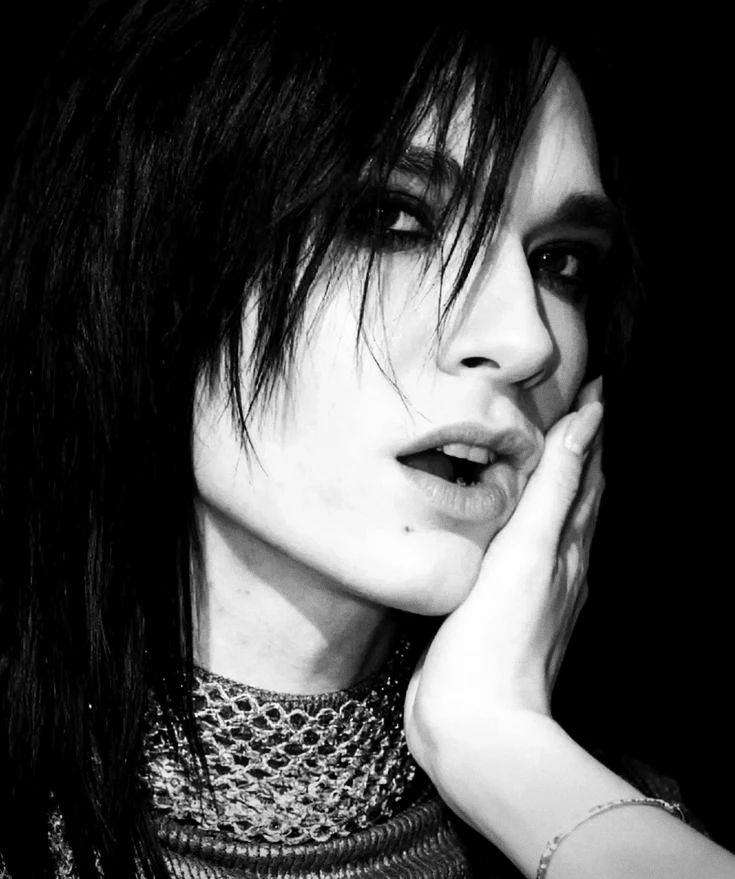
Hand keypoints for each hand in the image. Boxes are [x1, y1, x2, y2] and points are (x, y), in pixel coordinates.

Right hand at [404, 378, 604, 822]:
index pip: (590, 472)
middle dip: (580, 452)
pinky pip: (520, 550)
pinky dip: (522, 523)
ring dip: (554, 486)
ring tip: (543, 455)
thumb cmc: (497, 636)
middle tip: (573, 409)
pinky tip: (507, 524)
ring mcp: (532, 591)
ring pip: (551, 523)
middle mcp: (560, 566)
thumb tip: (590, 421)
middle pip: (579, 496)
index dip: (593, 428)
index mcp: (570, 547)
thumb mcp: (528, 551)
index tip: (593, 385)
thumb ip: (555, 487)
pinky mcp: (500, 609)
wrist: (474, 724)